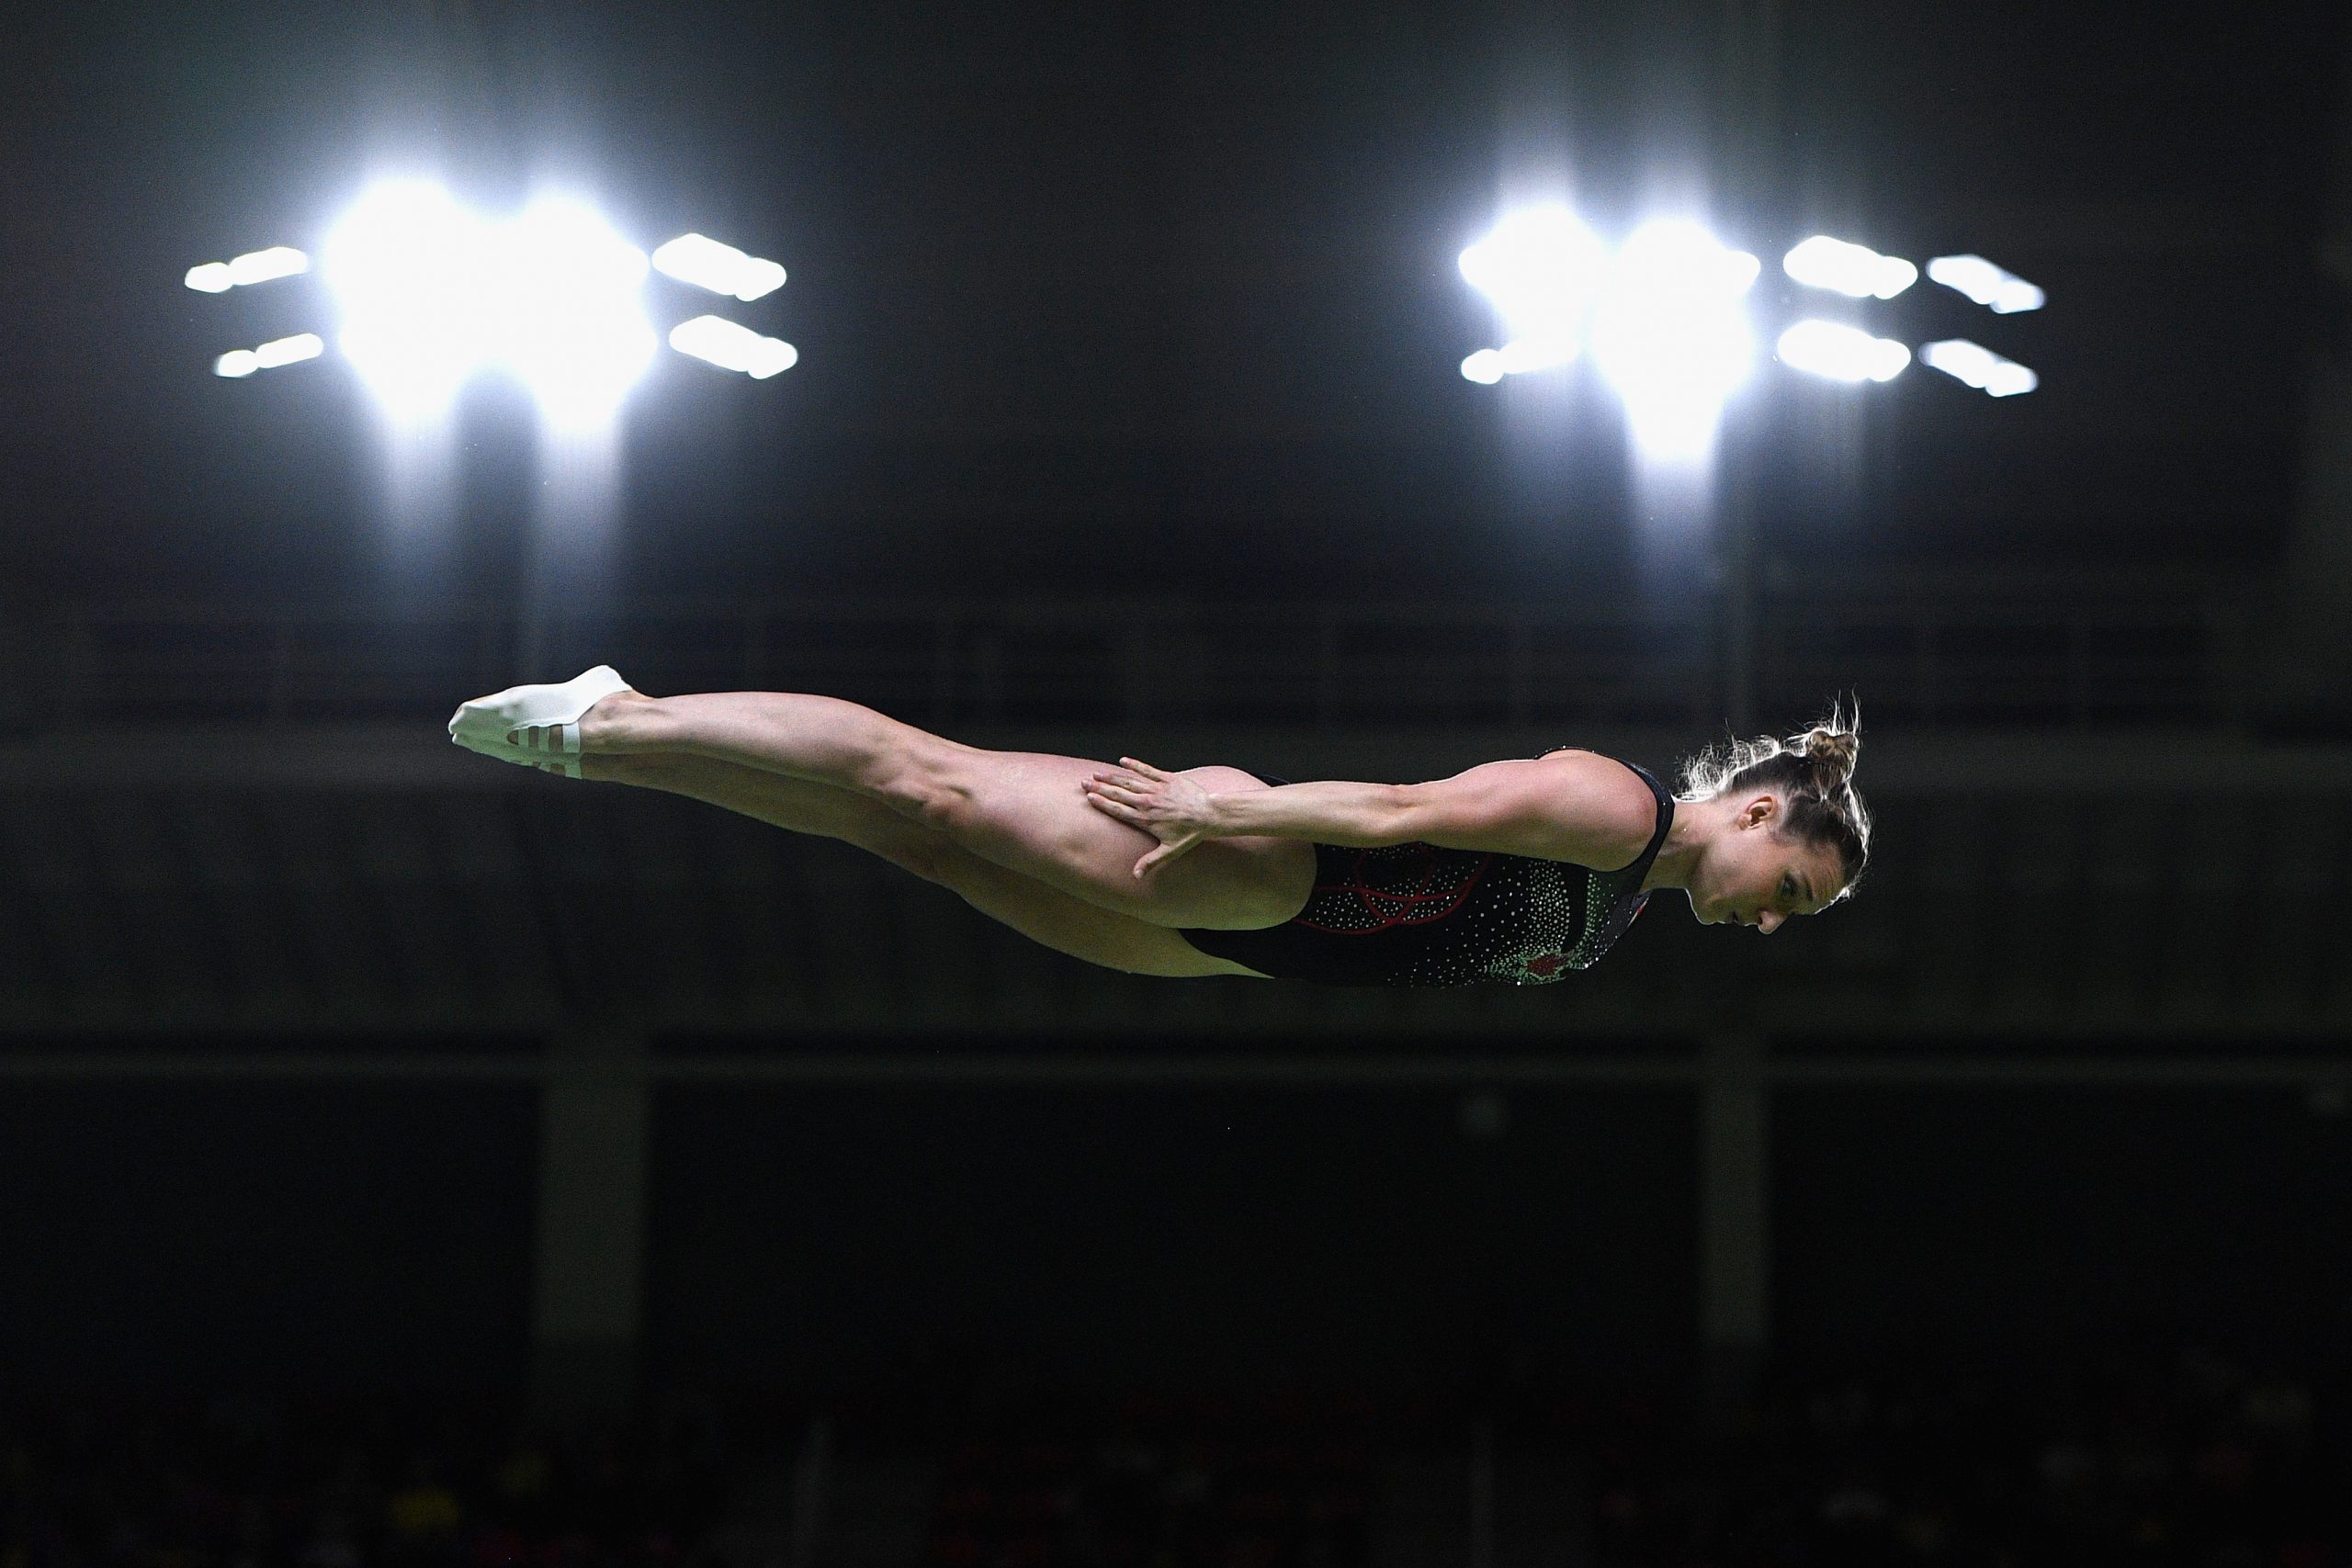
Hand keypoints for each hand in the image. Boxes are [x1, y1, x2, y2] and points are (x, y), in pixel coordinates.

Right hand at [1082, 758, 1223, 878]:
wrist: (1209, 814)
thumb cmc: (1190, 835)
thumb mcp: (1170, 852)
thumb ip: (1150, 862)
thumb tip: (1135, 876)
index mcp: (1146, 820)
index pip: (1118, 810)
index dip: (1102, 803)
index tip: (1090, 798)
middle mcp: (1148, 803)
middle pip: (1119, 794)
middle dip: (1100, 788)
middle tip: (1085, 783)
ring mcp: (1157, 789)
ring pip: (1129, 781)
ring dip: (1112, 777)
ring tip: (1097, 774)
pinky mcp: (1168, 779)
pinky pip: (1147, 770)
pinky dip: (1135, 764)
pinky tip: (1122, 760)